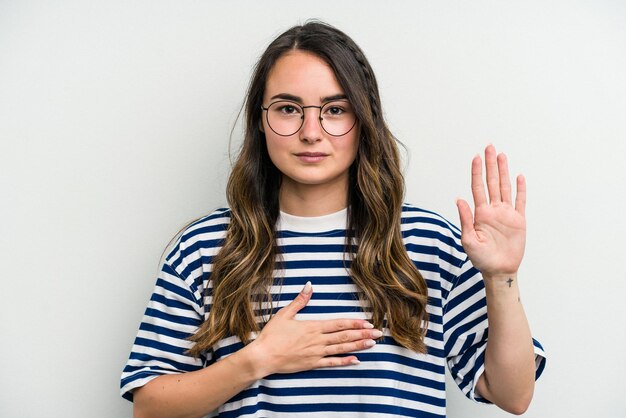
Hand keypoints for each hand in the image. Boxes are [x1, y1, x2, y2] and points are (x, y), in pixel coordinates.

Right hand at [247, 282, 380, 376]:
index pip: (339, 323)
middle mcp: (318, 340)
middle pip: (344, 336)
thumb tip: (309, 285)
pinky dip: (345, 361)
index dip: (354, 322)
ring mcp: (316, 353)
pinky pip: (332, 363)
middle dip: (362, 334)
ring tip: (372, 344)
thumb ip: (300, 300)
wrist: (263, 356)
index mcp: (313, 326)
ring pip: (341, 349)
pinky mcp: (312, 364)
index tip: (368, 322)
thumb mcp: (285, 314)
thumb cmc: (272, 335)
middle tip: (378, 333)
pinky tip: (356, 360)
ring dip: (358, 346)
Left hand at [456, 145, 525, 276]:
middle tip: (489, 147)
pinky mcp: (518, 220)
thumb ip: (465, 219)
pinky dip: (520, 189)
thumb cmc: (481, 258)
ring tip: (502, 156)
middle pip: (492, 182)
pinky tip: (519, 177)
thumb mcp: (469, 239)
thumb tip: (459, 199)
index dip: (477, 172)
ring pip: (505, 187)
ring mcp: (506, 214)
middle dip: (490, 165)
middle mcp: (493, 210)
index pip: (477, 187)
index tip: (476, 158)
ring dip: (504, 171)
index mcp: (480, 213)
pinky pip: (520, 201)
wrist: (499, 270)